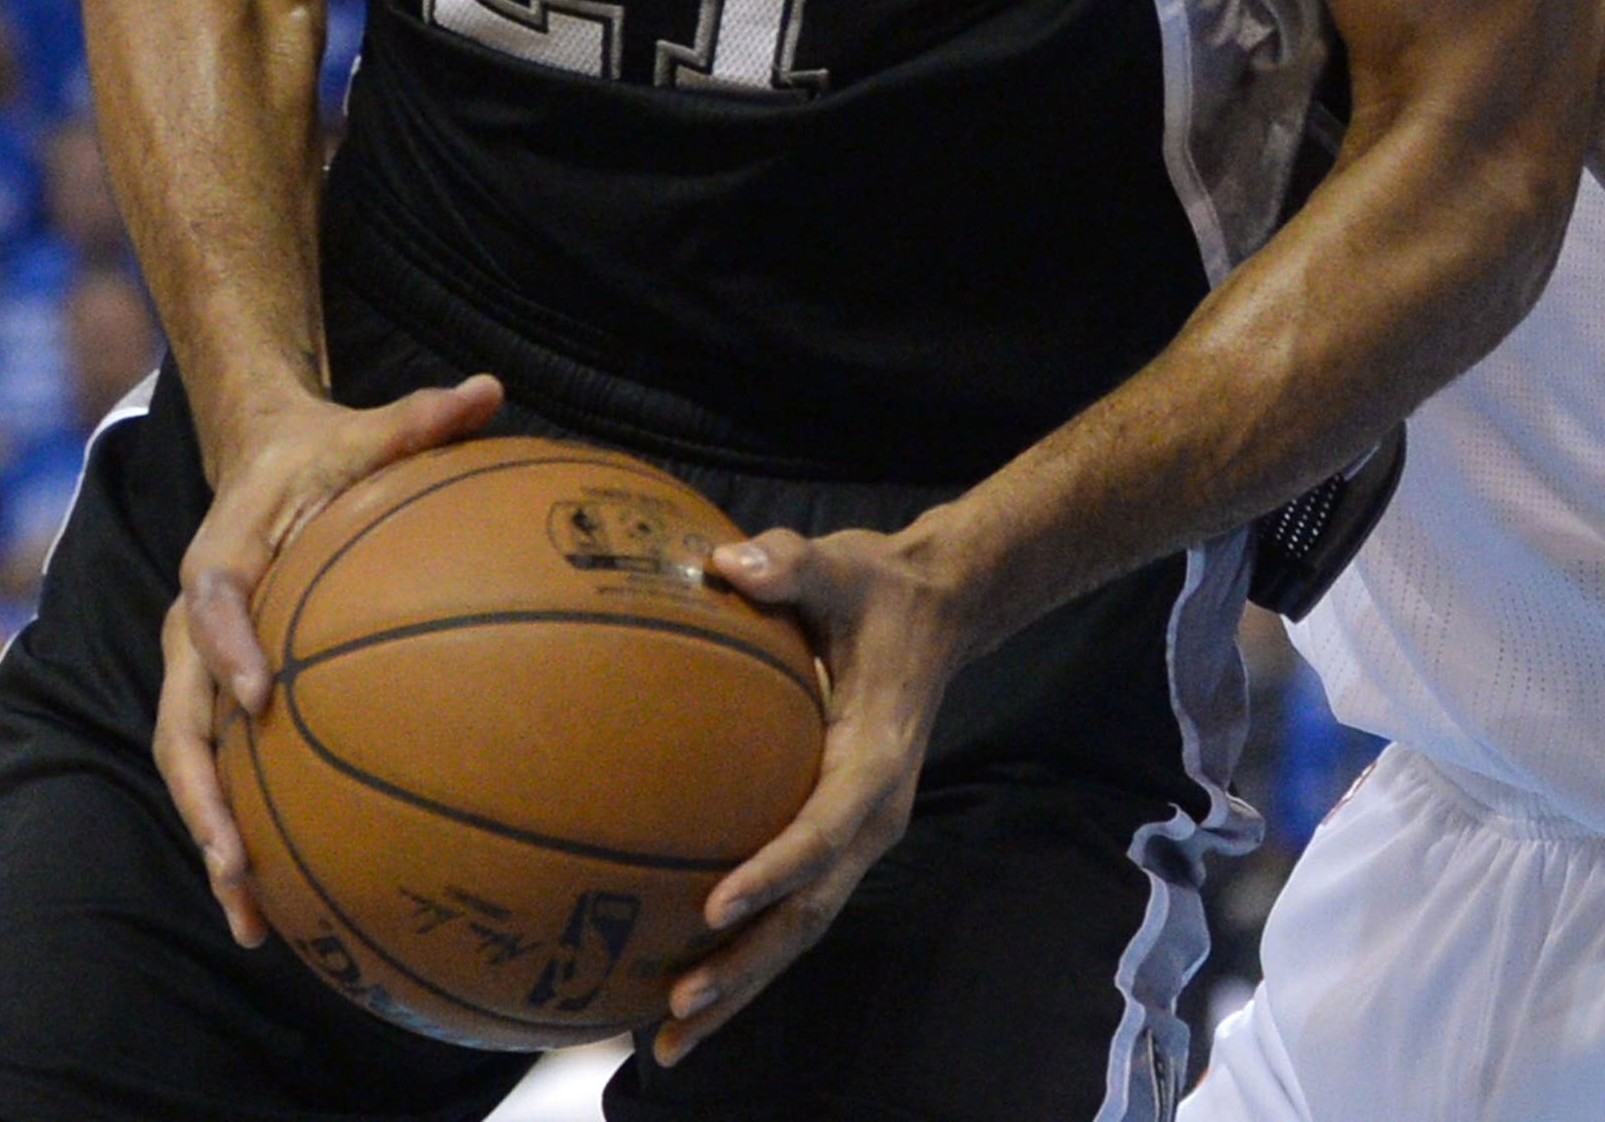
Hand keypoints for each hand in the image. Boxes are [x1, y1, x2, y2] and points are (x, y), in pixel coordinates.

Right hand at [153, 371, 504, 944]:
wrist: (262, 457)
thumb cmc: (326, 450)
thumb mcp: (369, 427)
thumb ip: (422, 415)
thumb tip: (491, 389)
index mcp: (225, 553)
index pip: (214, 598)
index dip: (228, 645)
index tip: (258, 693)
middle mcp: (195, 619)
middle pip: (178, 713)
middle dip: (203, 789)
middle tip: (237, 857)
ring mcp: (196, 665)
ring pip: (186, 760)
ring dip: (212, 835)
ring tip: (250, 914)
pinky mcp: (213, 695)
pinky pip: (216, 766)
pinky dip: (235, 829)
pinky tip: (277, 900)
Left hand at [652, 521, 972, 1063]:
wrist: (935, 613)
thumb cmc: (878, 589)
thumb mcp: (844, 564)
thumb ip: (791, 563)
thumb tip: (731, 562)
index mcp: (876, 760)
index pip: (827, 827)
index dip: (776, 870)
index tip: (715, 904)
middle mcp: (871, 816)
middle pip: (811, 912)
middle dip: (748, 965)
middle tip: (679, 1006)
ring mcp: (852, 838)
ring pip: (797, 930)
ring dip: (739, 985)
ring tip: (668, 1041)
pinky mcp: (830, 842)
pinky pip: (785, 911)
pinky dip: (739, 956)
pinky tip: (677, 992)